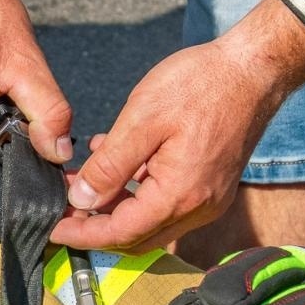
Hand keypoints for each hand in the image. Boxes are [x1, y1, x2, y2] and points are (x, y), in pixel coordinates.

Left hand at [50, 39, 278, 252]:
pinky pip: (165, 201)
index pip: (121, 234)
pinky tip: (112, 161)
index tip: (51, 228)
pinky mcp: (210, 184)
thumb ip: (109, 166)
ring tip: (78, 180)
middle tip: (59, 208)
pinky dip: (134, 191)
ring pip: (150, 221)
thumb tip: (80, 200)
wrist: (253, 68)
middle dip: (94, 226)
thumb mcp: (142, 120)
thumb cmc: (200, 85)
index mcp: (180, 195)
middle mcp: (198, 207)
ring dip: (112, 207)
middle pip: (136, 237)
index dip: (82, 235)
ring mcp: (208, 198)